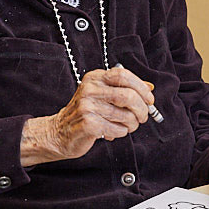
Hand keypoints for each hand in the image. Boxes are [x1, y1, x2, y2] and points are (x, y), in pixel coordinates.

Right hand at [20, 67, 153, 165]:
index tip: (149, 99)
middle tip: (142, 117)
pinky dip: (120, 132)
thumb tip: (149, 88)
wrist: (60, 132)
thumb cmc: (85, 113)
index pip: (123, 75)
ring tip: (126, 126)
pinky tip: (112, 132)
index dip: (141, 88)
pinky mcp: (87, 124)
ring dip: (132, 124)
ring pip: (125, 115)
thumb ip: (124, 89)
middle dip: (141, 110)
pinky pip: (117, 129)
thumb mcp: (102, 95)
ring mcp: (87, 106)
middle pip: (128, 96)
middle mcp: (89, 89)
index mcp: (95, 78)